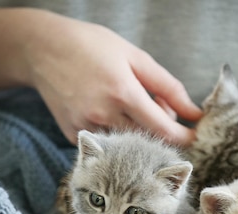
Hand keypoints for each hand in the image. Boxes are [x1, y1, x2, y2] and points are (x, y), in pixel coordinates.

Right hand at [21, 12, 202, 144]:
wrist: (42, 49)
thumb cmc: (91, 46)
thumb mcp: (135, 57)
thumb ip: (168, 87)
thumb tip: (194, 112)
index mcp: (124, 93)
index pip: (164, 130)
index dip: (184, 136)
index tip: (195, 136)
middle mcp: (104, 115)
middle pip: (147, 139)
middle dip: (161, 129)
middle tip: (158, 108)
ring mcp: (86, 127)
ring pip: (126, 142)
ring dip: (137, 130)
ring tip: (129, 104)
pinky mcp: (73, 134)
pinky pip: (106, 142)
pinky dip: (115, 130)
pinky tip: (107, 109)